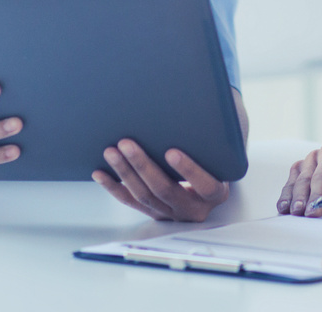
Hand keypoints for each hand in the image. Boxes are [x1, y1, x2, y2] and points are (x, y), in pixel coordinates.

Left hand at [93, 139, 230, 221]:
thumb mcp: (220, 154)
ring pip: (144, 195)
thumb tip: (194, 108)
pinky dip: (114, 187)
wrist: (208, 185)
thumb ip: (210, 140)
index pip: (204, 184)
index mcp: (215, 193)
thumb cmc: (213, 161)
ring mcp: (171, 213)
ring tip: (111, 152)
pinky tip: (101, 173)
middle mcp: (193, 208)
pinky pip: (130, 201)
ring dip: (125, 172)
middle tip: (127, 144)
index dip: (188, 169)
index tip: (171, 152)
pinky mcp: (154, 213)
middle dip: (143, 165)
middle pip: (165, 189)